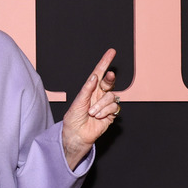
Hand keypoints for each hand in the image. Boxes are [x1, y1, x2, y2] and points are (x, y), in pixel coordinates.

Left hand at [62, 48, 118, 168]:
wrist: (77, 135)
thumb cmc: (73, 119)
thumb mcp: (77, 102)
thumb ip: (87, 90)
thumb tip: (95, 77)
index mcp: (89, 90)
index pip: (98, 73)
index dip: (104, 62)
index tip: (111, 52)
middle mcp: (98, 95)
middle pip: (109, 81)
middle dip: (110, 79)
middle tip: (108, 76)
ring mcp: (105, 104)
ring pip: (111, 96)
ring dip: (101, 105)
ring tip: (92, 113)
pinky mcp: (111, 113)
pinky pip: (114, 107)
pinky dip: (105, 112)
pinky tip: (98, 117)